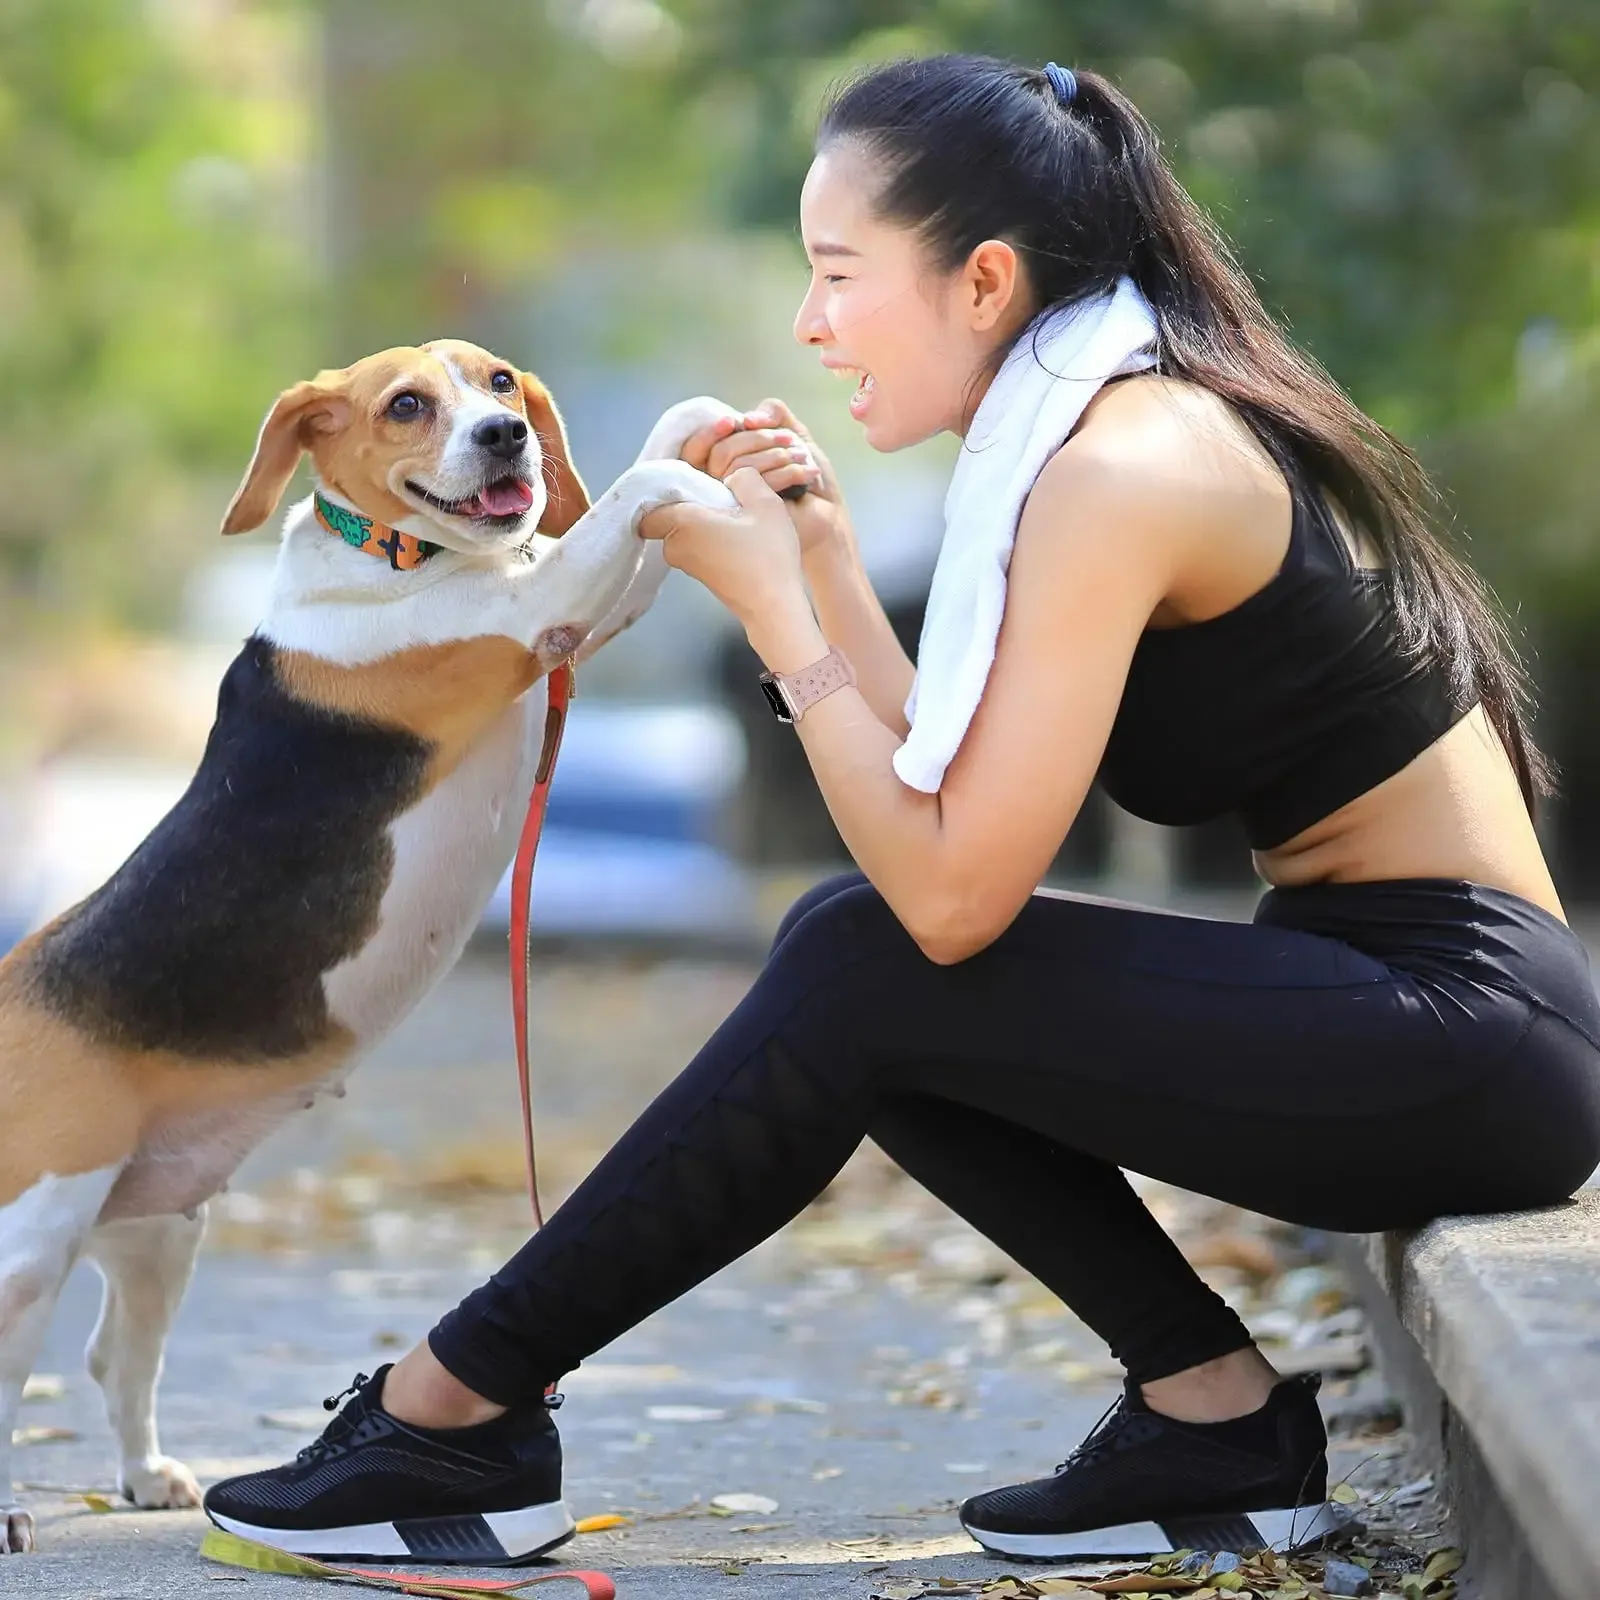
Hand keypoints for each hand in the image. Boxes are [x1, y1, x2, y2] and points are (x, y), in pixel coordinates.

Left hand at [637, 466, 808, 627]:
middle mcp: (675, 545)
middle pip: (668, 515)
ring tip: (736, 519)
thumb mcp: (765, 503)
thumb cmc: (768, 556)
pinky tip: (738, 538)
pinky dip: (710, 538)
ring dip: (703, 522)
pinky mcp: (700, 576)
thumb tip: (733, 476)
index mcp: (682, 522)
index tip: (686, 483)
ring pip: (683, 532)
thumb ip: (744, 477)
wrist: (774, 607)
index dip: (662, 489)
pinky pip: (695, 547)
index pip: (649, 503)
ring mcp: (687, 564)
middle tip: (721, 498)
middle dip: (689, 504)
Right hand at [679, 397, 850, 557]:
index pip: (698, 447)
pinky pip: (755, 485)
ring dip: (776, 454)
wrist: (829, 513)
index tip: (742, 421)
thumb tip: (746, 418)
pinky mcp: (749, 520)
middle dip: (758, 438)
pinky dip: (787, 471)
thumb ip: (771, 414)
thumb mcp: (792, 433)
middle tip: (790, 440)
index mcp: (725, 466)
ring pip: (737, 467)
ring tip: (803, 457)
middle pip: (720, 452)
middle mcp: (722, 487)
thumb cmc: (807, 476)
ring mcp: (733, 507)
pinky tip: (807, 473)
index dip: (713, 430)